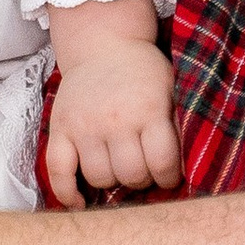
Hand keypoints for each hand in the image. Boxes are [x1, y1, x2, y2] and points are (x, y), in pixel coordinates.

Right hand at [45, 39, 180, 206]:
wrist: (103, 42)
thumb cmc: (142, 69)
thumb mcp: (171, 87)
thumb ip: (177, 122)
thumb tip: (187, 163)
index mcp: (148, 109)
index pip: (162, 162)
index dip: (169, 177)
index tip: (169, 176)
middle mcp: (115, 120)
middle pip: (131, 174)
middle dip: (142, 179)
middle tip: (144, 170)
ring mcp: (84, 125)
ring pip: (99, 177)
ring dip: (112, 182)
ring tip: (119, 169)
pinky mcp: (60, 128)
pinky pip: (57, 171)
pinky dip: (66, 193)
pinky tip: (80, 202)